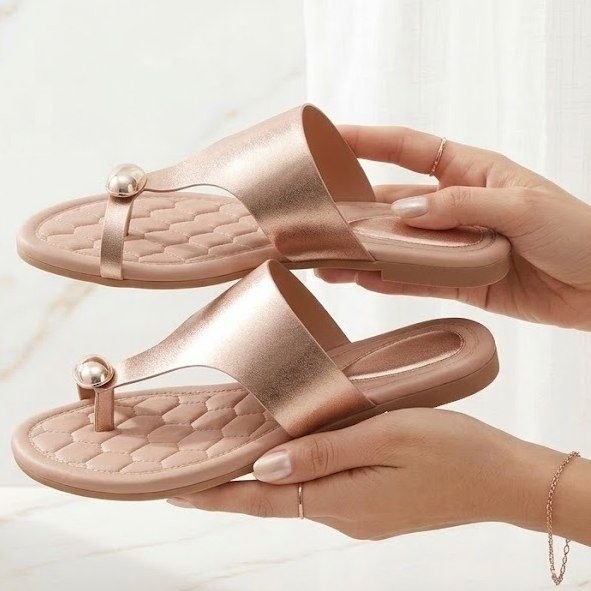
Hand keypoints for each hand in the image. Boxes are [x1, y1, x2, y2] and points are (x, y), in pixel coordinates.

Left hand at [167, 409, 590, 542]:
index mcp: (341, 499)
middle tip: (194, 473)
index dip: (217, 495)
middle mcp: (344, 513)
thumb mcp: (386, 438)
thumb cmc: (452, 449)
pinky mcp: (376, 504)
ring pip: (298, 493)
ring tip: (232, 458)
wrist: (503, 479)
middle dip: (232, 488)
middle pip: (274, 498)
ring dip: (263, 480)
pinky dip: (296, 475)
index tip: (177, 493)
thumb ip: (324, 453)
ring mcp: (361, 512)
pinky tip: (291, 457)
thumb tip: (266, 463)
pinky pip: (322, 489)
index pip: (262, 498)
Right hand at [317, 126, 590, 330]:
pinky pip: (416, 279)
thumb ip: (462, 206)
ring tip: (325, 261)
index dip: (368, 141)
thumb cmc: (577, 233)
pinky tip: (360, 280)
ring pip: (399, 247)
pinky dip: (389, 281)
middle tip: (315, 221)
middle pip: (393, 205)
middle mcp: (454, 205)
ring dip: (363, 253)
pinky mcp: (460, 279)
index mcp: (471, 172)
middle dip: (354, 212)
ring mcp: (453, 245)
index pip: (409, 150)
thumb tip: (407, 212)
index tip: (329, 138)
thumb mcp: (524, 207)